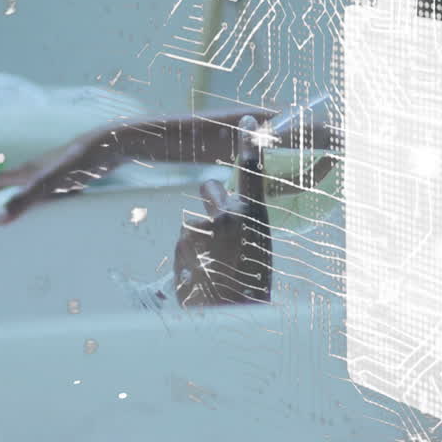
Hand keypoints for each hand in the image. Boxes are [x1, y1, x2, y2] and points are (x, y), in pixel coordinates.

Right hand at [0, 127, 121, 224]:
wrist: (109, 147)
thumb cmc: (77, 162)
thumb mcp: (48, 184)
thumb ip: (24, 200)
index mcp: (30, 170)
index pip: (2, 178)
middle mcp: (41, 168)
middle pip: (18, 182)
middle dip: (5, 194)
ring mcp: (58, 171)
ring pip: (38, 186)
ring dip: (29, 198)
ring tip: (24, 213)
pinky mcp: (74, 175)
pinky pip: (58, 190)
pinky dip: (52, 199)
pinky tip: (60, 206)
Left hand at [174, 116, 271, 306]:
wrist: (230, 322)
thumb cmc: (251, 289)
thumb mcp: (259, 250)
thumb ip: (244, 225)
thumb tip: (223, 213)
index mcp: (256, 217)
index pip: (253, 171)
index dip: (250, 143)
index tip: (248, 119)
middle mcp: (229, 217)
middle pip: (210, 189)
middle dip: (211, 203)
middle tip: (222, 237)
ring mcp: (202, 230)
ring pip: (193, 223)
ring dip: (200, 241)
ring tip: (215, 270)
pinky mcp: (181, 245)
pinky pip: (182, 244)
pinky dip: (189, 258)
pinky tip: (203, 277)